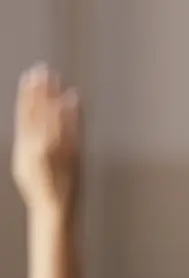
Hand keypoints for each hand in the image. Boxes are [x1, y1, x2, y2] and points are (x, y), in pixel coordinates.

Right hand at [12, 64, 81, 217]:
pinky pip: (73, 127)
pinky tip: (74, 97)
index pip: (24, 114)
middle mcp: (39, 145)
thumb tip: (29, 126)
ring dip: (55, 95)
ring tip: (56, 78)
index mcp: (25, 147)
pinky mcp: (74, 152)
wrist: (55, 207)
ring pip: (55, 115)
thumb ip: (27, 142)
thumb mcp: (24, 164)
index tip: (28, 78)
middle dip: (40, 89)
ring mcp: (57, 148)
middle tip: (43, 69)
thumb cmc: (39, 188)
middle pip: (39, 110)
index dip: (26, 95)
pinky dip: (73, 112)